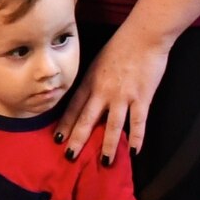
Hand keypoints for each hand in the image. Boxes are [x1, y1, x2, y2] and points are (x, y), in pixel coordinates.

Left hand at [57, 26, 170, 165]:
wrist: (142, 37)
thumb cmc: (119, 47)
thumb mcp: (97, 63)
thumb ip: (93, 82)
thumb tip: (88, 98)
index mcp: (90, 82)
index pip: (73, 107)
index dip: (65, 124)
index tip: (57, 139)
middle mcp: (103, 91)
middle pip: (87, 119)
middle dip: (78, 139)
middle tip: (70, 156)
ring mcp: (122, 96)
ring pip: (112, 125)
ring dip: (107, 145)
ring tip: (103, 162)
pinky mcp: (142, 97)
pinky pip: (138, 122)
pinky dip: (136, 137)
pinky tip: (134, 151)